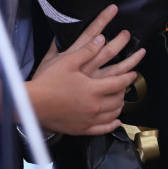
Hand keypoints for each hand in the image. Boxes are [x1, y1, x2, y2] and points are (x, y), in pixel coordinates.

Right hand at [29, 4, 145, 135]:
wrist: (33, 104)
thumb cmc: (48, 81)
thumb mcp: (67, 61)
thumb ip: (86, 50)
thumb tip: (101, 39)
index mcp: (94, 89)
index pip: (118, 82)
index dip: (128, 77)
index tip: (134, 73)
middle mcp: (95, 106)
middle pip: (118, 99)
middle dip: (125, 91)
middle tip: (127, 86)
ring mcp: (89, 120)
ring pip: (112, 114)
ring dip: (119, 106)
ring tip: (121, 100)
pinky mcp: (81, 129)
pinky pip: (102, 129)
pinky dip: (112, 125)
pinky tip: (115, 121)